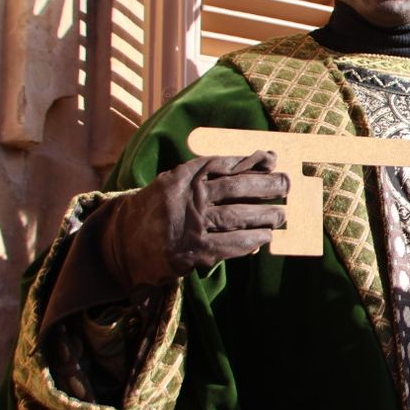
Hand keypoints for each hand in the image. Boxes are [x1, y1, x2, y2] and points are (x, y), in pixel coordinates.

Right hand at [99, 151, 287, 290]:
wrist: (120, 244)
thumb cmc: (154, 210)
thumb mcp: (173, 183)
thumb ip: (204, 174)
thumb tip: (252, 164)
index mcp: (183, 176)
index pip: (224, 163)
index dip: (251, 161)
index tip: (273, 159)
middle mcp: (188, 197)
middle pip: (237, 187)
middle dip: (267, 185)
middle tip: (288, 184)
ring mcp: (192, 224)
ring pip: (238, 216)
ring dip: (266, 215)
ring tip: (282, 214)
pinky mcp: (195, 250)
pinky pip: (231, 244)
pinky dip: (252, 240)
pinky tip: (265, 238)